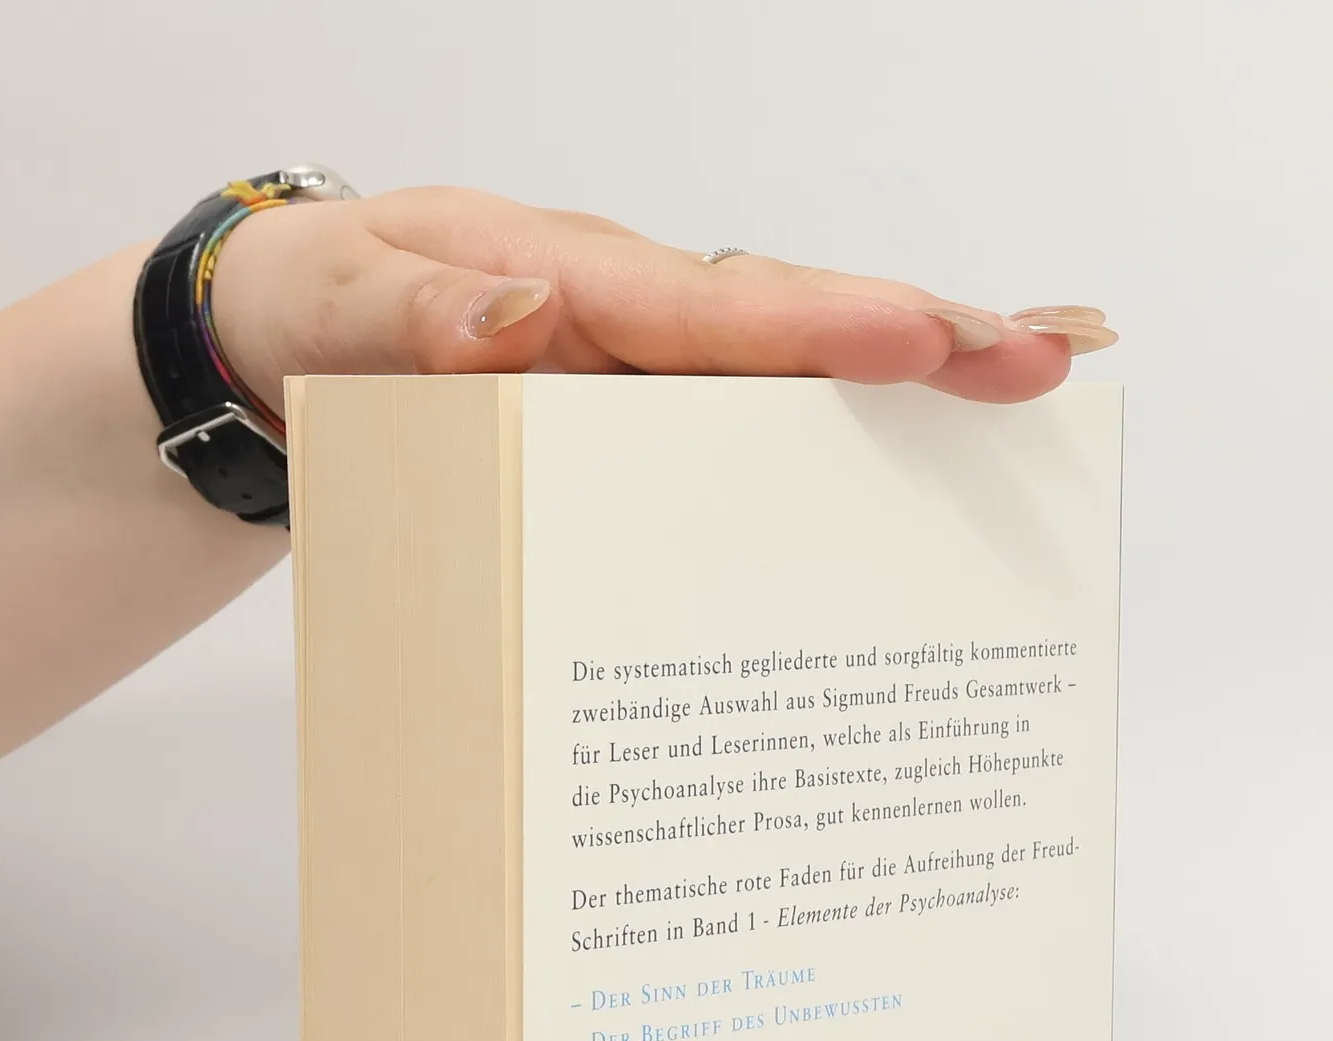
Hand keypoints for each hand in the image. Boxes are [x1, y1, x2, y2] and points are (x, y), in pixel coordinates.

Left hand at [210, 187, 1114, 413]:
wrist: (291, 336)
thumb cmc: (320, 309)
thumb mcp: (337, 307)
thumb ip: (412, 318)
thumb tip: (519, 311)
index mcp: (568, 280)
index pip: (706, 306)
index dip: (813, 326)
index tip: (916, 336)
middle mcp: (630, 313)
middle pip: (790, 323)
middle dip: (916, 340)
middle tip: (1041, 362)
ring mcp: (645, 368)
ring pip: (792, 374)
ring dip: (911, 387)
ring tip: (1033, 393)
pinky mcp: (640, 417)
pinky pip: (748, 425)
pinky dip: (842, 435)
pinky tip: (919, 469)